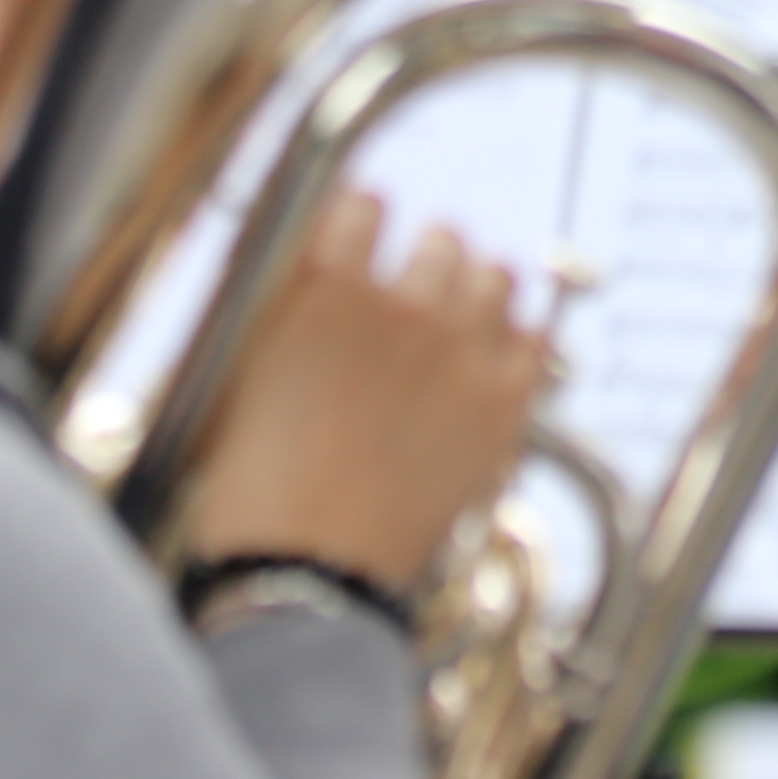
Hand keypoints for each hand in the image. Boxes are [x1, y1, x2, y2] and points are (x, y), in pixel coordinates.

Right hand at [169, 189, 552, 588]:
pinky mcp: (505, 400)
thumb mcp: (242, 371)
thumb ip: (287, 298)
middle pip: (441, 238)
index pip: (366, 205)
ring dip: (473, 298)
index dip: (359, 228)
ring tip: (452, 333)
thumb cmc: (254, 486)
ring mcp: (464, 350)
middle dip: (421, 266)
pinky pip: (535, 337)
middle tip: (406, 304)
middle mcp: (405, 304)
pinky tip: (487, 366)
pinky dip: (514, 345)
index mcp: (326, 286)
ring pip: (495, 278)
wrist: (303, 574)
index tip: (358, 247)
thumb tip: (318, 252)